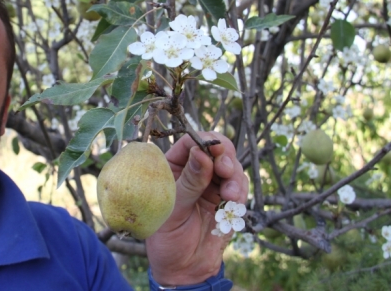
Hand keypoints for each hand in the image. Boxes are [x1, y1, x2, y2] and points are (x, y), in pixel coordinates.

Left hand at [145, 132, 248, 286]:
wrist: (184, 267)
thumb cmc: (167, 236)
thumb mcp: (173, 207)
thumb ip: (189, 181)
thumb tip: (202, 154)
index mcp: (172, 167)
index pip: (189, 143)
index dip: (203, 141)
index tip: (213, 148)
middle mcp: (194, 171)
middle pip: (215, 149)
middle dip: (224, 156)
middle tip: (225, 168)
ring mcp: (213, 184)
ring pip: (231, 166)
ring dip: (234, 176)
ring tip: (230, 194)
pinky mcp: (228, 199)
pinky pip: (240, 185)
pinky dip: (240, 189)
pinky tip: (233, 201)